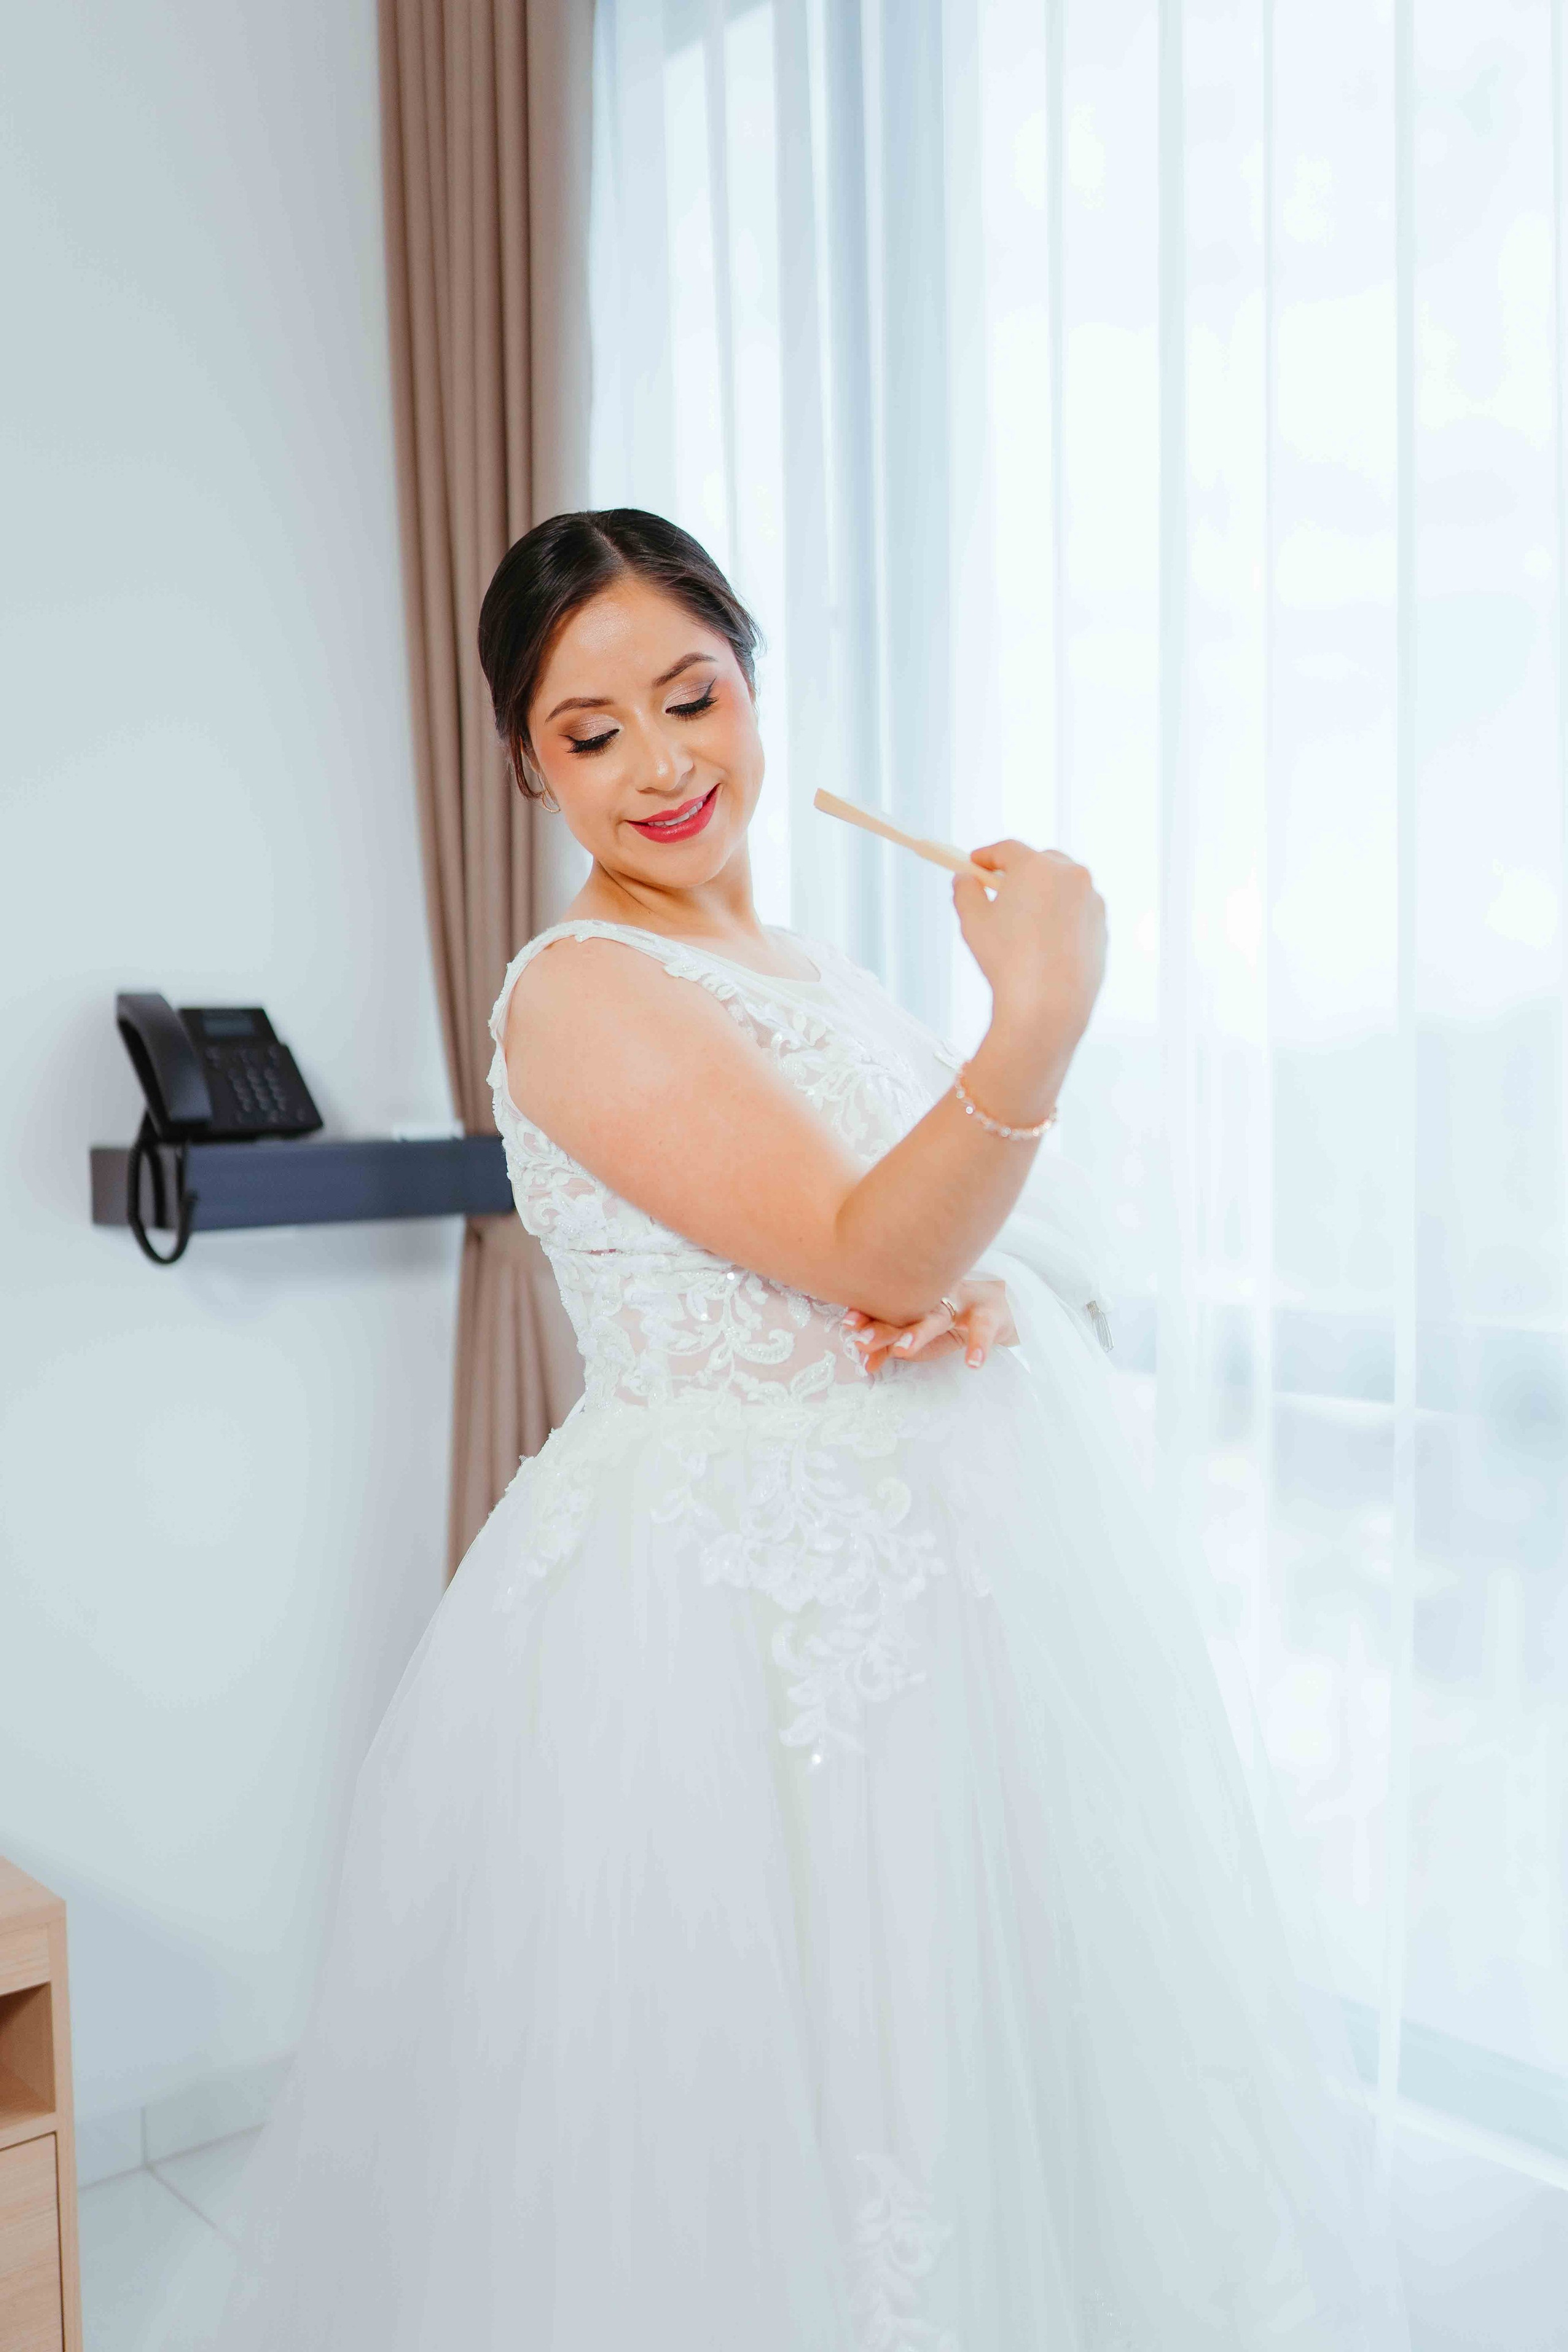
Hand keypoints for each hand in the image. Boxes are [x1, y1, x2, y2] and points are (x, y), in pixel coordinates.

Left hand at [843, 1277, 1017, 1375]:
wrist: (998, 1306)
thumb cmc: (951, 1319)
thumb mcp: (921, 1333)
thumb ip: (892, 1347)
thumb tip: (865, 1365)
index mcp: (916, 1298)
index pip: (888, 1306)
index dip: (867, 1314)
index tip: (847, 1324)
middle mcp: (935, 1295)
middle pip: (907, 1310)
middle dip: (884, 1326)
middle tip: (863, 1341)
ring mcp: (962, 1302)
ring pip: (938, 1316)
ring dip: (919, 1333)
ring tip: (902, 1350)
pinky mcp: (989, 1315)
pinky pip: (984, 1329)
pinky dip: (979, 1345)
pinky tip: (973, 1363)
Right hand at [952, 840, 1104, 1044]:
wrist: (1048, 1004)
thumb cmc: (1007, 961)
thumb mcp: (972, 922)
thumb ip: (965, 891)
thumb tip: (965, 879)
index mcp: (1037, 867)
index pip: (1007, 849)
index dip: (987, 856)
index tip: (974, 864)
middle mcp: (1071, 876)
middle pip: (1041, 861)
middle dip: (1019, 872)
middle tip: (1000, 890)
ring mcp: (1091, 901)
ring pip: (1064, 887)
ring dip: (1044, 894)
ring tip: (1024, 920)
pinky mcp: (1103, 926)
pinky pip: (1078, 912)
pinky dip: (1062, 917)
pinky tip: (1044, 942)